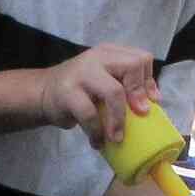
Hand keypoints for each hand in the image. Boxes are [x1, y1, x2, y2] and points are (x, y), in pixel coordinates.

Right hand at [36, 45, 158, 146]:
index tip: (149, 104)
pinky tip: (97, 142)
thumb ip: (125, 86)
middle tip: (139, 116)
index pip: (140, 59)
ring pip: (113, 92)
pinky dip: (96, 132)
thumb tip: (152, 104)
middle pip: (132, 66)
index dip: (148, 82)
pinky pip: (90, 114)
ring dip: (119, 120)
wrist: (43, 92)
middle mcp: (98, 57)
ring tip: (117, 138)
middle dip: (138, 93)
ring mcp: (82, 73)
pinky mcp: (68, 92)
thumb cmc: (81, 90)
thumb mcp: (105, 81)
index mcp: (110, 53)